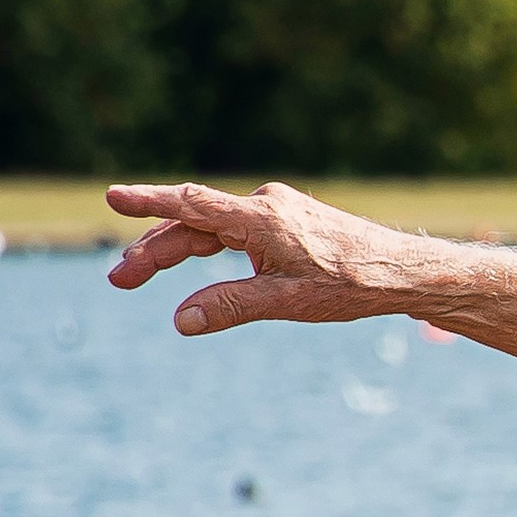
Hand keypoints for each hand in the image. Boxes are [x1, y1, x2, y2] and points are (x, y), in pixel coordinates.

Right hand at [101, 180, 442, 334]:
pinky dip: (207, 247)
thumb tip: (180, 320)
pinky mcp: (288, 222)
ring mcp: (277, 211)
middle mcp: (265, 206)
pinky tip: (191, 262)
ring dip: (176, 251)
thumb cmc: (352, 285)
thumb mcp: (288, 302)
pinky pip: (234, 231)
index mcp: (262, 218)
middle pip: (194, 223)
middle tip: (118, 280)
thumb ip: (230, 307)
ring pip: (211, 228)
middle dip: (153, 250)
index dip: (148, 202)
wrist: (405, 272)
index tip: (112, 196)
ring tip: (138, 274)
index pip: (192, 205)